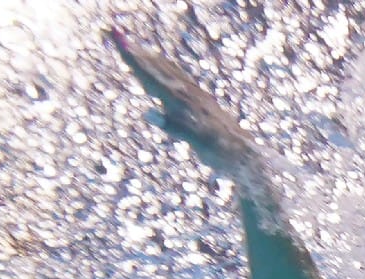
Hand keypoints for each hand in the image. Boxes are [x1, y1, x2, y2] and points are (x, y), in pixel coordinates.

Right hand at [111, 27, 256, 174]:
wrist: (243, 154)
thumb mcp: (194, 141)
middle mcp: (189, 94)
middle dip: (139, 55)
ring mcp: (197, 97)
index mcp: (182, 100)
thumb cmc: (218, 150)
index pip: (151, 75)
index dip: (134, 59)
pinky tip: (172, 75)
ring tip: (142, 51)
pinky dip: (170, 72)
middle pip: (159, 68)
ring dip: (154, 61)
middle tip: (121, 38)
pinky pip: (181, 81)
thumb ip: (173, 126)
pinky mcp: (203, 103)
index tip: (120, 41)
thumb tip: (151, 114)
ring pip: (171, 73)